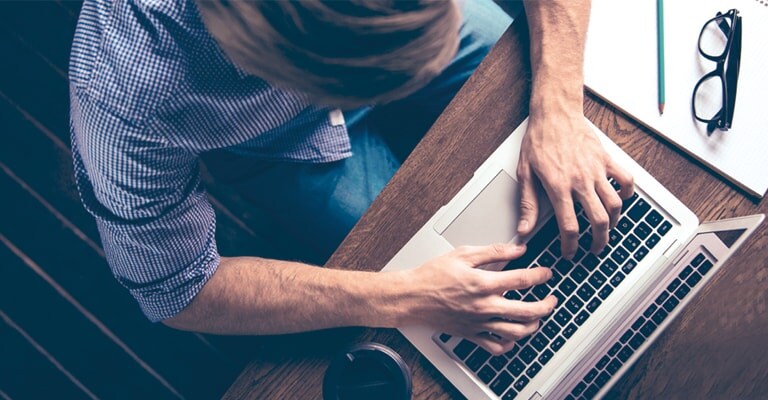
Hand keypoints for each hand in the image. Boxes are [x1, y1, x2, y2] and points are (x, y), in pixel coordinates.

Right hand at [401, 243, 556, 354]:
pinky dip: (509, 344)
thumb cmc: (432, 275)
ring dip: (533, 326)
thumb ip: (493, 251)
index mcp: (483, 283)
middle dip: (546, 306)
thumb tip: (517, 249)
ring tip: (537, 318)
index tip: (546, 273)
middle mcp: (484, 306)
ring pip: (516, 332)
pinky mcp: (470, 333)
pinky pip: (495, 346)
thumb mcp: (463, 254)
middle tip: (552, 300)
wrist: (411, 297)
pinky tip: (512, 337)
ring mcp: (478, 322)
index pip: (523, 280)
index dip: (541, 275)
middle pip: (527, 311)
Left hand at [516, 113, 634, 257]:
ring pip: (615, 204)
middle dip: (598, 241)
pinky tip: (621, 199)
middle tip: (593, 249)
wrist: (555, 113)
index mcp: (558, 187)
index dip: (570, 245)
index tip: (570, 252)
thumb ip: (527, 203)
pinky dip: (627, 193)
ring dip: (614, 222)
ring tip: (607, 229)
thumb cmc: (538, 140)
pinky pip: (625, 179)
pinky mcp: (606, 159)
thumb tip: (524, 228)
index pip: (569, 226)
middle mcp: (580, 181)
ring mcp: (596, 170)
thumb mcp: (525, 173)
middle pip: (598, 221)